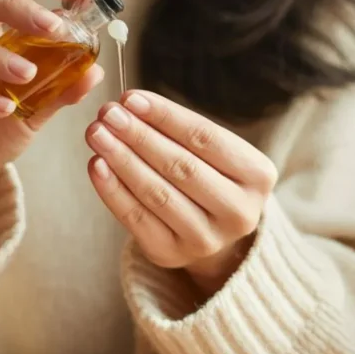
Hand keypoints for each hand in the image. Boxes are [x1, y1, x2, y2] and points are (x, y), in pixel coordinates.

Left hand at [86, 91, 276, 296]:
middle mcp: (239, 212)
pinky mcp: (172, 255)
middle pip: (181, 166)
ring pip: (157, 193)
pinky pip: (137, 219)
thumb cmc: (210, 175)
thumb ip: (179, 129)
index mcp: (258, 175)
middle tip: (108, 113)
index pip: (205, 138)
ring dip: (122, 160)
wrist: (215, 232)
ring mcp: (206, 239)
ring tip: (97, 134)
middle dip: (139, 136)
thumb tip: (130, 105)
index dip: (166, 116)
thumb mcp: (214, 151)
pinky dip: (113, 190)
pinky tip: (97, 165)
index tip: (131, 98)